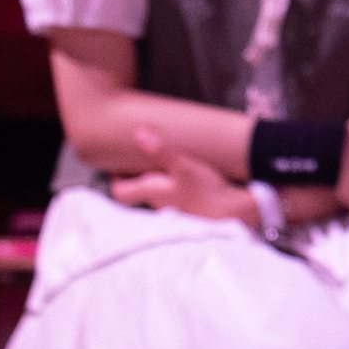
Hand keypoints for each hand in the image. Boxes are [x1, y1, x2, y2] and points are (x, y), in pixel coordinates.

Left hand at [103, 136, 249, 223]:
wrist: (233, 215)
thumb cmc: (207, 191)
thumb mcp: (184, 166)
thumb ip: (161, 150)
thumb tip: (138, 133)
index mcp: (151, 191)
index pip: (119, 192)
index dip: (115, 179)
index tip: (118, 165)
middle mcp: (158, 203)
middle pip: (135, 195)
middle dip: (133, 180)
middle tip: (137, 163)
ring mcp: (173, 209)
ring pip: (154, 197)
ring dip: (154, 183)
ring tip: (161, 167)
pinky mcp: (188, 211)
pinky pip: (171, 200)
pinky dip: (171, 190)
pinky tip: (183, 181)